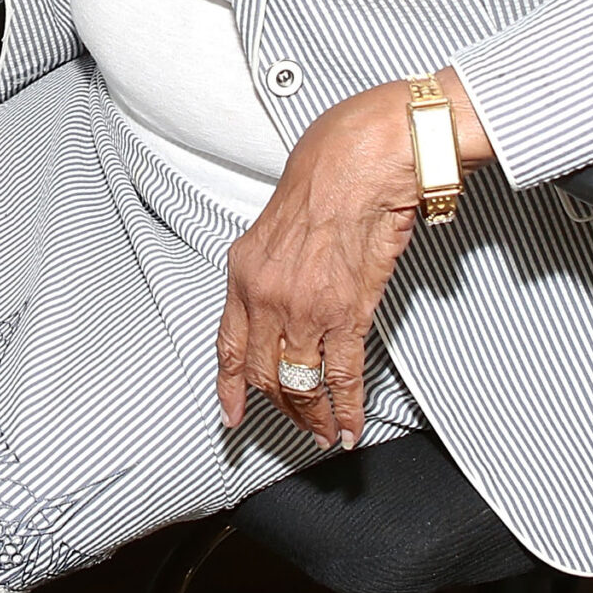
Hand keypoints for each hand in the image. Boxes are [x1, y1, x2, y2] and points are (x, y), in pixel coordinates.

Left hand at [216, 81, 425, 449]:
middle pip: (263, 373)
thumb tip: (277, 292)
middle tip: (291, 424)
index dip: (229, 387)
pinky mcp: (348, 314)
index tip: (231, 412)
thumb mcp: (273, 222)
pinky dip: (346, 409)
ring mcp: (307, 309)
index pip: (229, 345)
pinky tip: (347, 427)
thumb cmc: (326, 172)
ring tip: (320, 433)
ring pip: (299, 382)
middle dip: (279, 406)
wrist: (362, 160)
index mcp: (244, 271)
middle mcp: (267, 296)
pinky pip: (343, 376)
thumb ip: (269, 265)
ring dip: (310, 415)